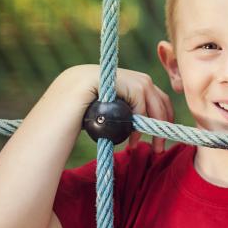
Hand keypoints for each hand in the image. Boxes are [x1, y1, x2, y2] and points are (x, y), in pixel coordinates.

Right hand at [58, 65, 174, 152]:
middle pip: (161, 101)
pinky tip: (133, 139)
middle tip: (160, 149)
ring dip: (155, 128)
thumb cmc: (83, 112)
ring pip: (155, 104)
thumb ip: (130, 111)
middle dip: (164, 126)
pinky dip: (140, 123)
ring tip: (151, 147)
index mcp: (134, 82)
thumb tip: (149, 125)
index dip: (165, 118)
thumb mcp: (114, 111)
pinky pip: (140, 104)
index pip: (159, 98)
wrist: (62, 103)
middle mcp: (135, 77)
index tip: (164, 138)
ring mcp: (131, 77)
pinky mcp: (124, 80)